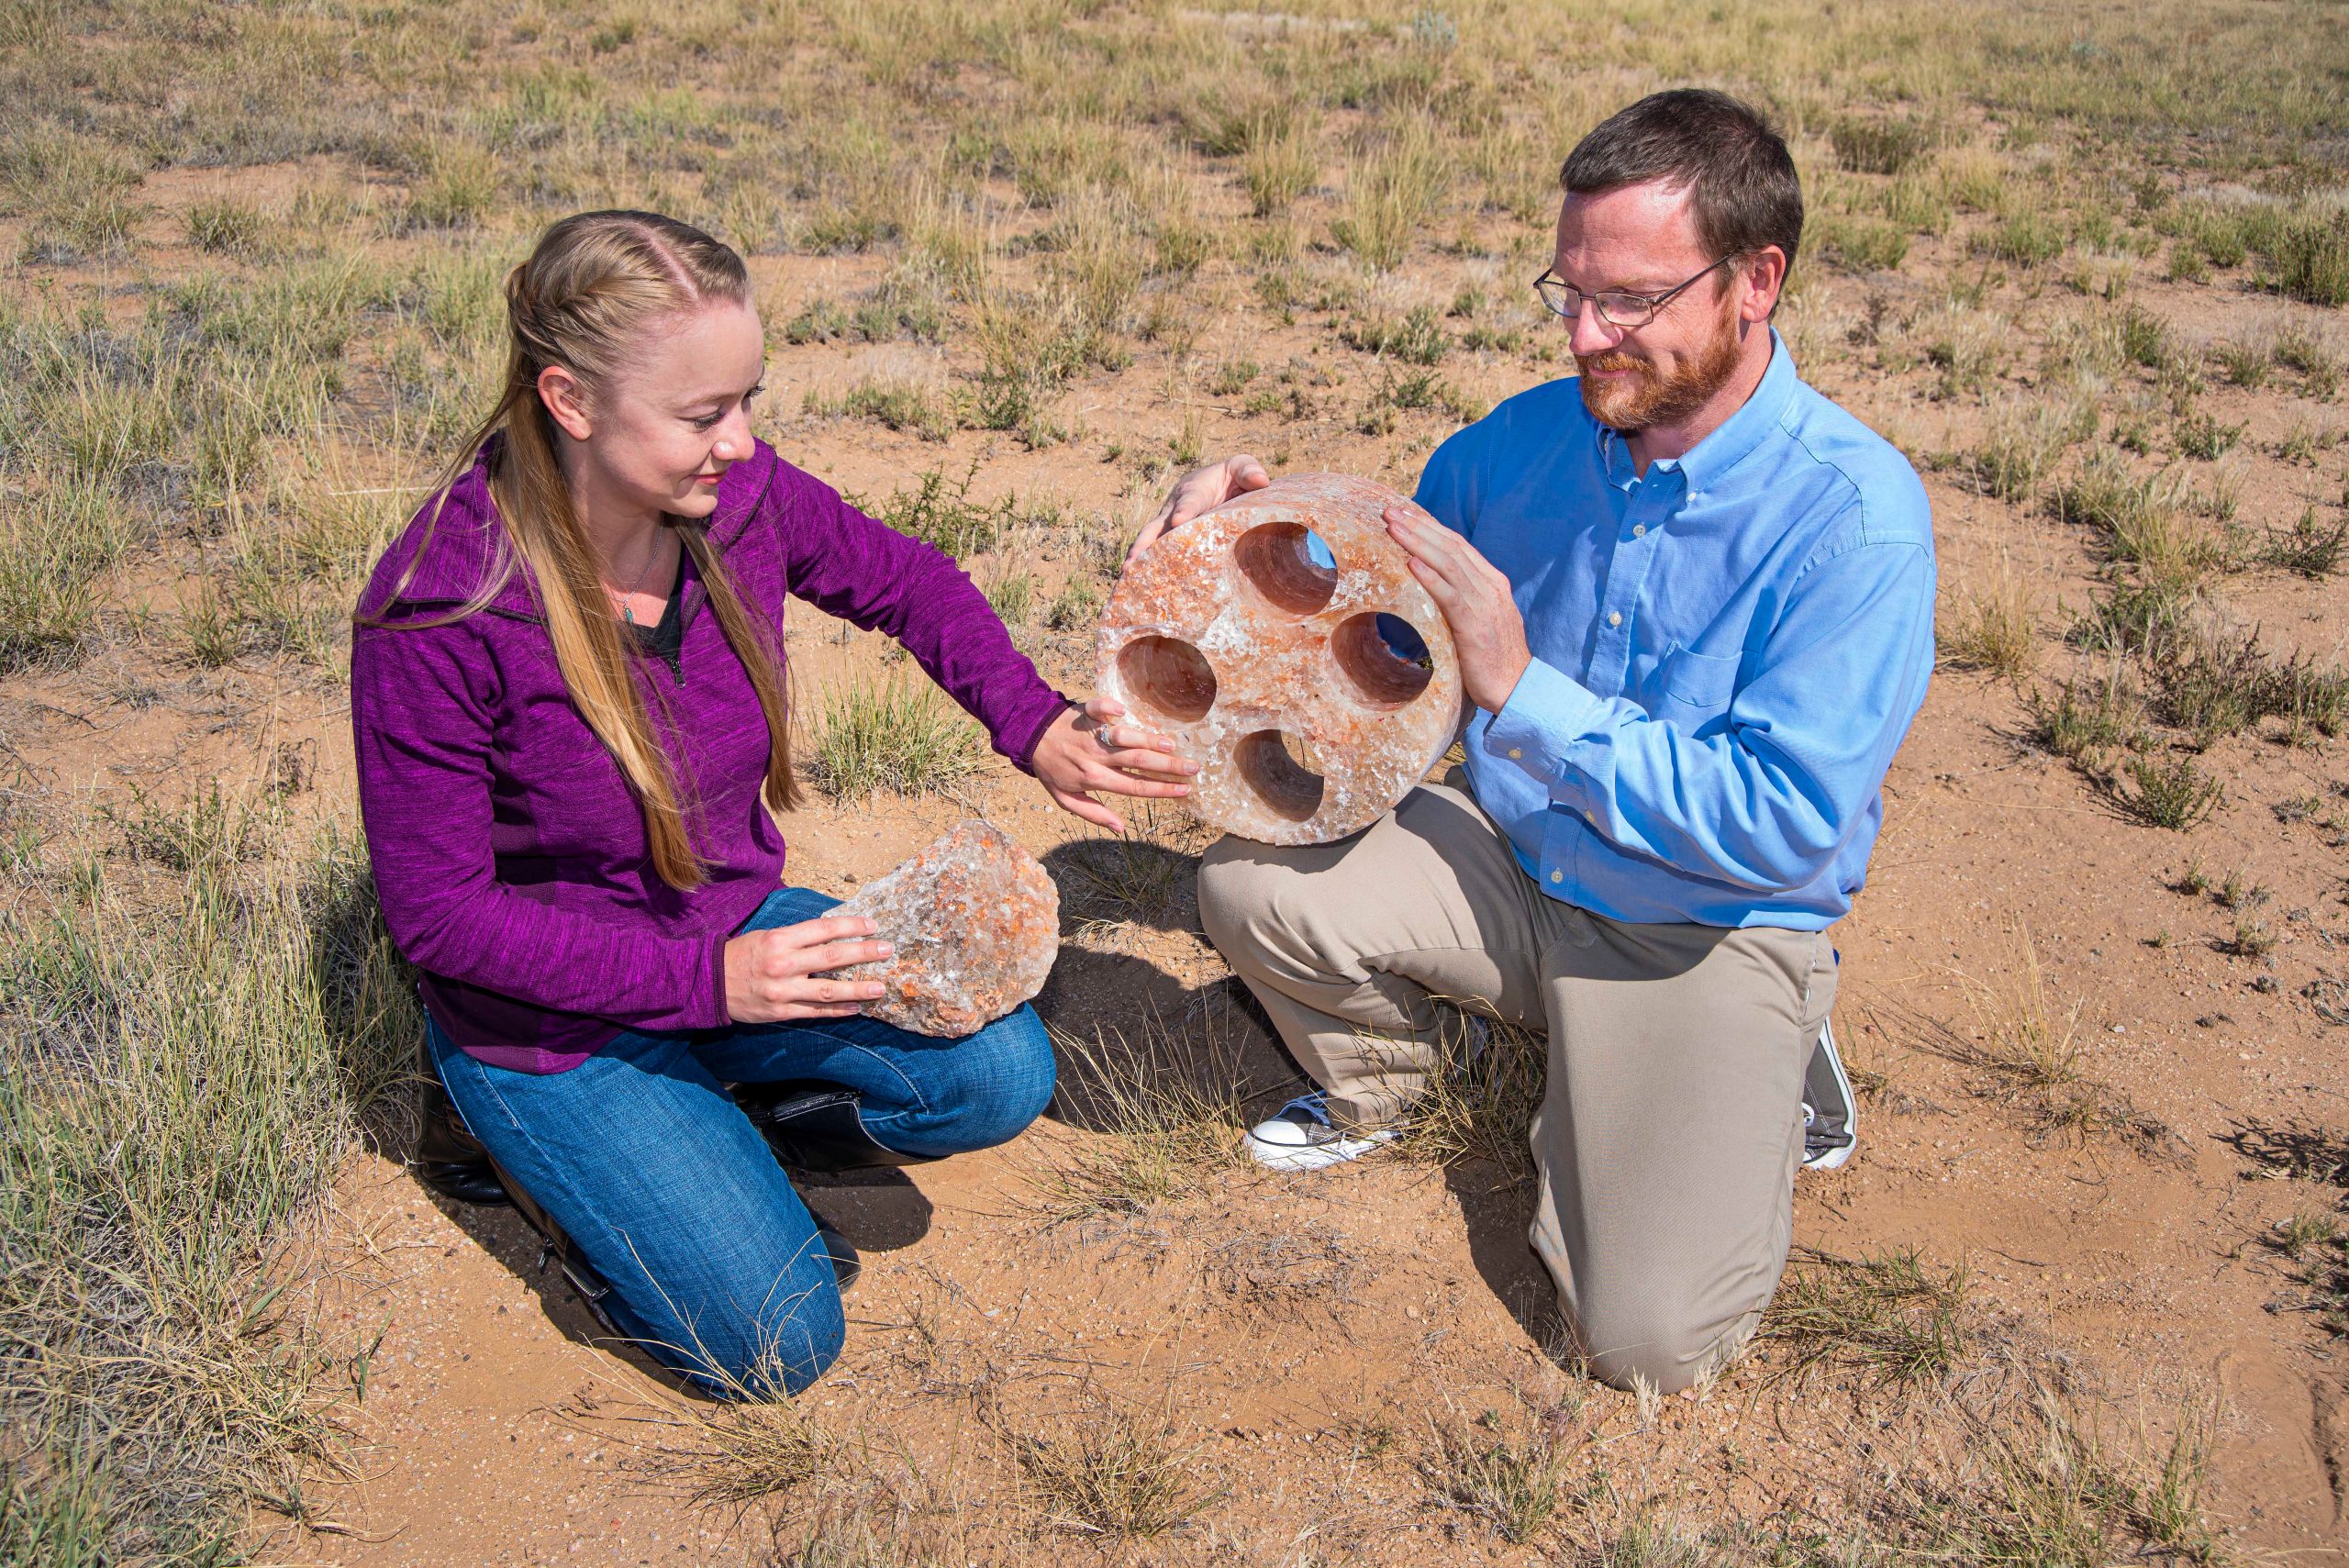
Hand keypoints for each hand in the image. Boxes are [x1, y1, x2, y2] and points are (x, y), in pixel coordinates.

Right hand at [723, 915, 893, 1023]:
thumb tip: (832, 932)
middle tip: (887, 950)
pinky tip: (857, 1008)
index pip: (823, 929)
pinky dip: (838, 1010)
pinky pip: (815, 1012)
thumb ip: (798, 936)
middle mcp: (783, 963)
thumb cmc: (742, 954)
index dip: (851, 927)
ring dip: (858, 989)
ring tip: (880, 987)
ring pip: (828, 990)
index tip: (873, 926)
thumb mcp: (767, 935)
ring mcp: (783, 990)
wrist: (710, 983)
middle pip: (832, 957)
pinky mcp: (781, 1011)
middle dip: (863, 953)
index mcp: (780, 939)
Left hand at [1029, 696, 1196, 832]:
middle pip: (1137, 763)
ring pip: (1125, 738)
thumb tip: (1120, 828)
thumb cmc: (1050, 769)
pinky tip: (1124, 710)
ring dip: (1148, 740)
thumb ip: (1093, 813)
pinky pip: (1098, 707)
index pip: (1134, 787)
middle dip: (1168, 767)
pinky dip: (1109, 708)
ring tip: (1172, 745)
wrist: (1028, 736)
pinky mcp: (1084, 712)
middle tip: (1193, 768)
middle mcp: (1095, 757)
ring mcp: (1091, 734)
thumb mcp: (1066, 799)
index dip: (1161, 790)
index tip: (1185, 790)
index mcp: (1094, 778)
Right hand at [1127, 453, 1270, 566]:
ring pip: (1151, 542)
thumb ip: (1248, 471)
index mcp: (1194, 490)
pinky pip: (1157, 553)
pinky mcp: (1171, 540)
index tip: (1179, 521)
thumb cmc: (1231, 476)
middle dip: (1145, 542)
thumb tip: (1261, 481)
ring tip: (1127, 577)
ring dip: (1139, 559)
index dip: (1184, 510)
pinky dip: (1148, 567)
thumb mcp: (1241, 467)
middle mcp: (1175, 509)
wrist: (1217, 482)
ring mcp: (1169, 526)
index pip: (1189, 501)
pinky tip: (1138, 586)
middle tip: (1134, 559)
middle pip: (1157, 526)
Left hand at [1383, 504, 1532, 713]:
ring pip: (1448, 563)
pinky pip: (1449, 594)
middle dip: (1418, 526)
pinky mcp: (1474, 624)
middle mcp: (1489, 586)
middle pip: (1450, 546)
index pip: (1458, 545)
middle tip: (1389, 510)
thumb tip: (1432, 585)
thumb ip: (1463, 598)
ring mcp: (1484, 603)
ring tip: (1392, 527)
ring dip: (1417, 542)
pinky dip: (1429, 576)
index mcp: (1492, 582)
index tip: (1405, 514)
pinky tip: (1410, 563)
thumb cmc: (1493, 657)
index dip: (1430, 527)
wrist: (1517, 687)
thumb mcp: (1481, 618)